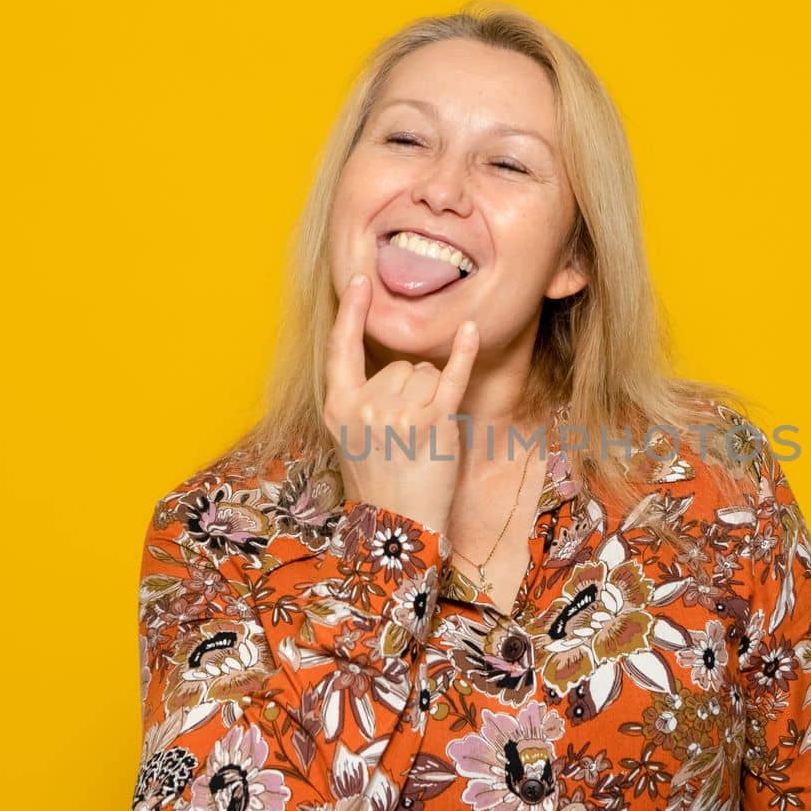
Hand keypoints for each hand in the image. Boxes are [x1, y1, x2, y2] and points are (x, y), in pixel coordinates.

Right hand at [323, 273, 477, 535]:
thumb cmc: (380, 485)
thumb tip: (395, 370)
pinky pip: (451, 376)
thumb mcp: (351, 440)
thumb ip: (361, 402)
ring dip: (433, 397)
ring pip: (425, 373)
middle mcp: (365, 406)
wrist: (398, 529)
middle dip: (412, 390)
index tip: (359, 280)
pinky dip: (464, 353)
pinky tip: (472, 331)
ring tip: (424, 437)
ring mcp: (398, 413)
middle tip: (408, 433)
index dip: (350, 313)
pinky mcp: (433, 423)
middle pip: (400, 365)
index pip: (340, 348)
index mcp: (338, 407)